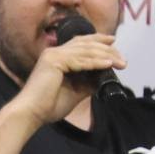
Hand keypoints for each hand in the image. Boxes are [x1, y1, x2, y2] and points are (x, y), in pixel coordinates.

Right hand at [13, 32, 127, 126]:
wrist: (31, 113)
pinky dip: (96, 62)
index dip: (97, 40)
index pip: (80, 42)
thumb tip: (104, 77)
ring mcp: (53, 55)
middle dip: (107, 49)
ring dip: (106, 56)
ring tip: (121, 62)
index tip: (113, 42)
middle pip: (86, 44)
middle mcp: (54, 52)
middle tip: (123, 58)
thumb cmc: (48, 106)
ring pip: (85, 51)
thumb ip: (88, 83)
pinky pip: (80, 60)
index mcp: (57, 57)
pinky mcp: (54, 61)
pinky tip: (108, 64)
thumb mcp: (75, 92)